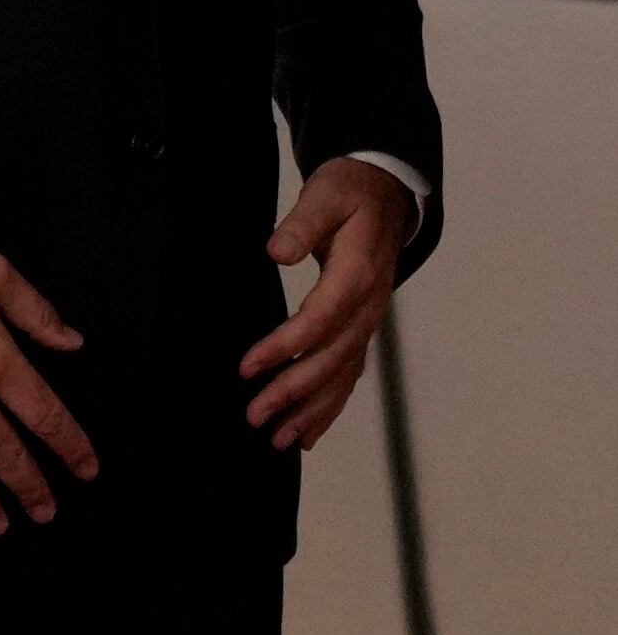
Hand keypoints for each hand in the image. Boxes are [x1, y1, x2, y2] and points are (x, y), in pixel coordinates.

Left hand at [245, 157, 413, 451]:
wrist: (386, 194)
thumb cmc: (348, 194)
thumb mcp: (325, 196)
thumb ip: (302, 223)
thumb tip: (276, 250)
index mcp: (356, 277)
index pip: (319, 321)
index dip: (284, 347)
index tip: (248, 367)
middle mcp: (367, 307)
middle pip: (332, 359)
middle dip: (294, 392)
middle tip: (256, 417)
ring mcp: (368, 321)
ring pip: (344, 375)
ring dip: (313, 410)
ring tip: (280, 440)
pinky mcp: (361, 327)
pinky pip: (349, 373)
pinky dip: (330, 404)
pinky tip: (308, 431)